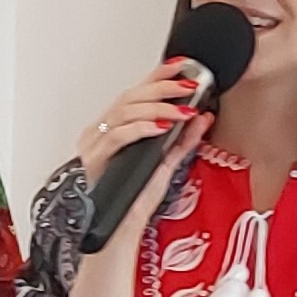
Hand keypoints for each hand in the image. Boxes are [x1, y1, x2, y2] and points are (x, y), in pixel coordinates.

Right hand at [77, 64, 213, 254]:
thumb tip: (202, 118)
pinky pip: (118, 135)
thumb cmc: (135, 200)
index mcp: (112, 130)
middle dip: (162, 88)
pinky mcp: (95, 159)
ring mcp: (94, 145)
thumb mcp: (166, 163)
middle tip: (188, 86)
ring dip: (158, 107)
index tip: (181, 65)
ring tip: (182, 109)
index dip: (157, 77)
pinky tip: (161, 126)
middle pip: (129, 96)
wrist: (120, 230)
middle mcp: (99, 133)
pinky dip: (142, 128)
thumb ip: (182, 140)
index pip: (135, 94)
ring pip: (124, 111)